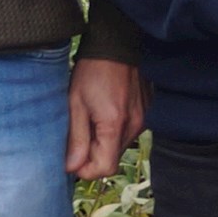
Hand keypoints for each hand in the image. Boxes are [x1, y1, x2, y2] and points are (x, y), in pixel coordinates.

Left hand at [67, 59, 143, 177]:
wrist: (117, 46)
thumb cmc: (92, 71)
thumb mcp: (75, 103)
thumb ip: (76, 138)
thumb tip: (73, 167)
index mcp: (114, 125)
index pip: (105, 167)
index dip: (86, 169)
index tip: (72, 159)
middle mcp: (133, 126)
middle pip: (112, 158)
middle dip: (93, 155)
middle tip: (77, 134)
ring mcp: (142, 120)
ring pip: (119, 147)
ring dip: (103, 142)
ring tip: (90, 119)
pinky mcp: (145, 114)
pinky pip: (127, 134)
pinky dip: (114, 131)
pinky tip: (104, 112)